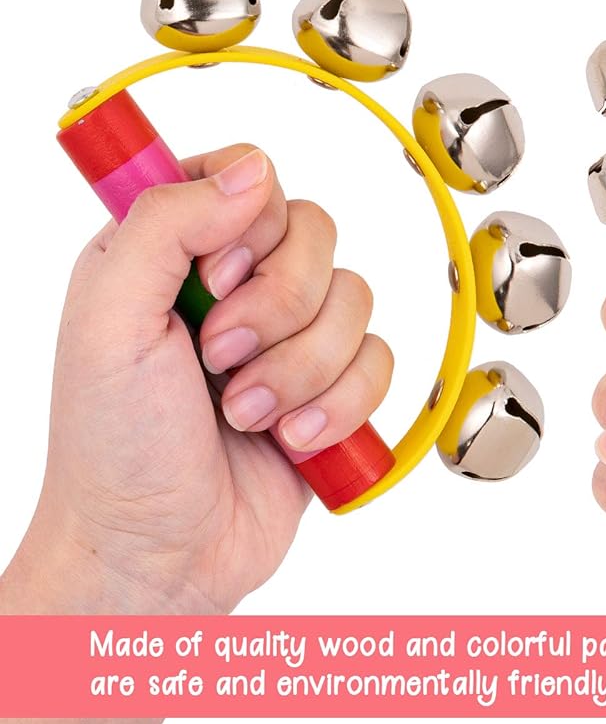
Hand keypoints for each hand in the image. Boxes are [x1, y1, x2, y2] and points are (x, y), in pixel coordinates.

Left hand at [2, 145, 392, 616]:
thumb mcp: (109, 321)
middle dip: (277, 311)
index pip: (249, 179)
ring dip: (301, 370)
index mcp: (173, 252)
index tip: (211, 284)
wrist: (159, 553)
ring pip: (354, 299)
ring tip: (246, 415)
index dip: (248, 227)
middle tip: (221, 360)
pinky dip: (339, 405)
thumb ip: (166, 223)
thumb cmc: (114, 447)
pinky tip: (291, 439)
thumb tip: (252, 170)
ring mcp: (289, 336)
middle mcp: (236, 285)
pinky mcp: (331, 385)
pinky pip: (379, 359)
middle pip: (315, 235)